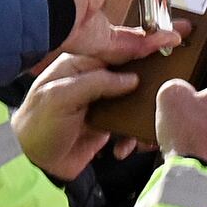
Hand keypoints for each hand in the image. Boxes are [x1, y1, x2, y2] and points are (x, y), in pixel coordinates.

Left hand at [11, 8, 165, 179]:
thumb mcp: (61, 97)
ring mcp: (101, 102)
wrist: (34, 162)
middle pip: (132, 76)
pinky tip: (125, 148)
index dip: (143, 50)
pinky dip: (133, 139)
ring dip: (146, 119)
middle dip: (153, 89)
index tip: (171, 44)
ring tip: (150, 134)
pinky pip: (131, 126)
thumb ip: (95, 83)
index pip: (116, 52)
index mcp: (78, 65)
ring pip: (136, 103)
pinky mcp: (108, 124)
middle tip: (172, 98)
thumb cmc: (39, 124)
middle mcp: (92, 80)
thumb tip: (132, 78)